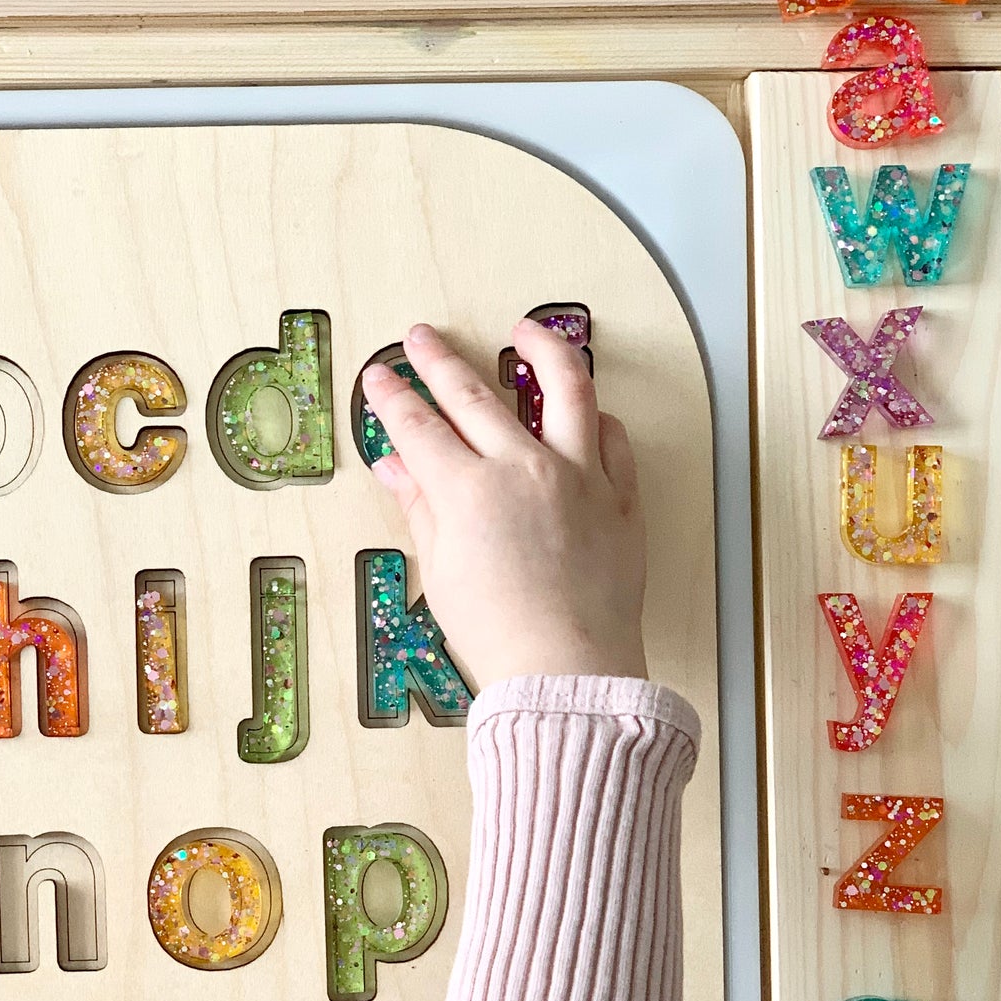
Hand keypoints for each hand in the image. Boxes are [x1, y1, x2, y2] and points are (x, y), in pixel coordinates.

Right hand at [361, 320, 646, 688]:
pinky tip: (588, 411)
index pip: (417, 425)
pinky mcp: (619, 499)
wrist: (566, 669)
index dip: (392, 397)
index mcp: (468, 489)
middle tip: (421, 337)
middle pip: (474, 394)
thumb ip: (421, 508)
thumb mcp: (441, 570)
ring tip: (524, 331)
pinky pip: (614, 440)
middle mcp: (524, 468)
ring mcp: (579, 477)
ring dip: (542, 349)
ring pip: (565, 389)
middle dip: (439, 360)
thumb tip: (396, 467)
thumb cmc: (499, 634)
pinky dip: (598, 419)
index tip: (380, 376)